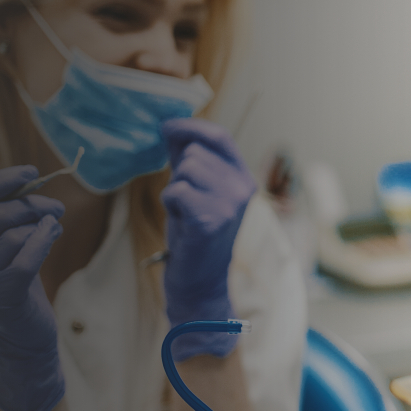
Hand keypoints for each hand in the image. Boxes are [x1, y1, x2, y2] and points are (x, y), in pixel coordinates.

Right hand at [0, 167, 65, 410]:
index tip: (30, 171)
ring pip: (15, 234)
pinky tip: (54, 233)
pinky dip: (45, 239)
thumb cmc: (11, 281)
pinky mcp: (0, 295)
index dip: (1, 181)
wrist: (19, 335)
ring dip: (42, 225)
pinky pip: (27, 256)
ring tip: (53, 228)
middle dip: (33, 204)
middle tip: (55, 207)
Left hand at [161, 119, 255, 358]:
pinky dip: (171, 204)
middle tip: (186, 202)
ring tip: (184, 213)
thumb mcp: (198, 192)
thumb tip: (171, 127)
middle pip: (197, 154)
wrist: (200, 283)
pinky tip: (181, 222)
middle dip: (180, 173)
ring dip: (175, 190)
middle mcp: (243, 189)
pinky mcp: (211, 220)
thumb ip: (189, 159)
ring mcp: (229, 204)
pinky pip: (177, 191)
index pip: (220, 137)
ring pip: (186, 171)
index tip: (167, 127)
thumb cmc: (195, 236)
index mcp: (244, 179)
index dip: (191, 127)